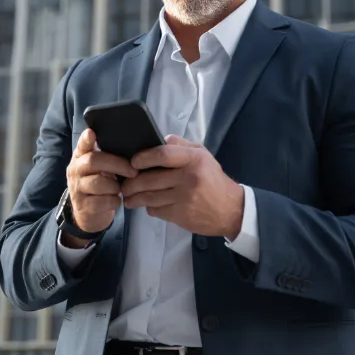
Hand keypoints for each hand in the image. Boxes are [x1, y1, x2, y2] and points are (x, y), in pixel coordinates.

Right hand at [64, 129, 137, 245]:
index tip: (91, 132)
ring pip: (99, 182)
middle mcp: (75, 170)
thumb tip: (130, 145)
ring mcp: (77, 189)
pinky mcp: (83, 206)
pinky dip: (115, 201)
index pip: (82, 145)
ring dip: (115, 186)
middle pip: (94, 161)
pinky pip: (104, 201)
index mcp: (80, 157)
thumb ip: (107, 156)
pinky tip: (115, 200)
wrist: (88, 214)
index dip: (86, 139)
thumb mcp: (100, 168)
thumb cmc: (100, 184)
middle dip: (117, 164)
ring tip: (118, 189)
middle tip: (133, 171)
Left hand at [120, 135, 244, 238]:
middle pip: (150, 179)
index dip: (143, 158)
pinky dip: (149, 207)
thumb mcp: (203, 155)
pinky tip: (147, 205)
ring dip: (134, 198)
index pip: (162, 155)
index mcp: (194, 160)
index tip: (133, 162)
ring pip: (149, 197)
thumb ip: (181, 146)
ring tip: (128, 196)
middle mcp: (188, 178)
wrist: (231, 210)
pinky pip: (156, 210)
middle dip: (131, 183)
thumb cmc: (213, 179)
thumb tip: (161, 139)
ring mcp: (184, 199)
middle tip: (124, 185)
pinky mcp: (181, 215)